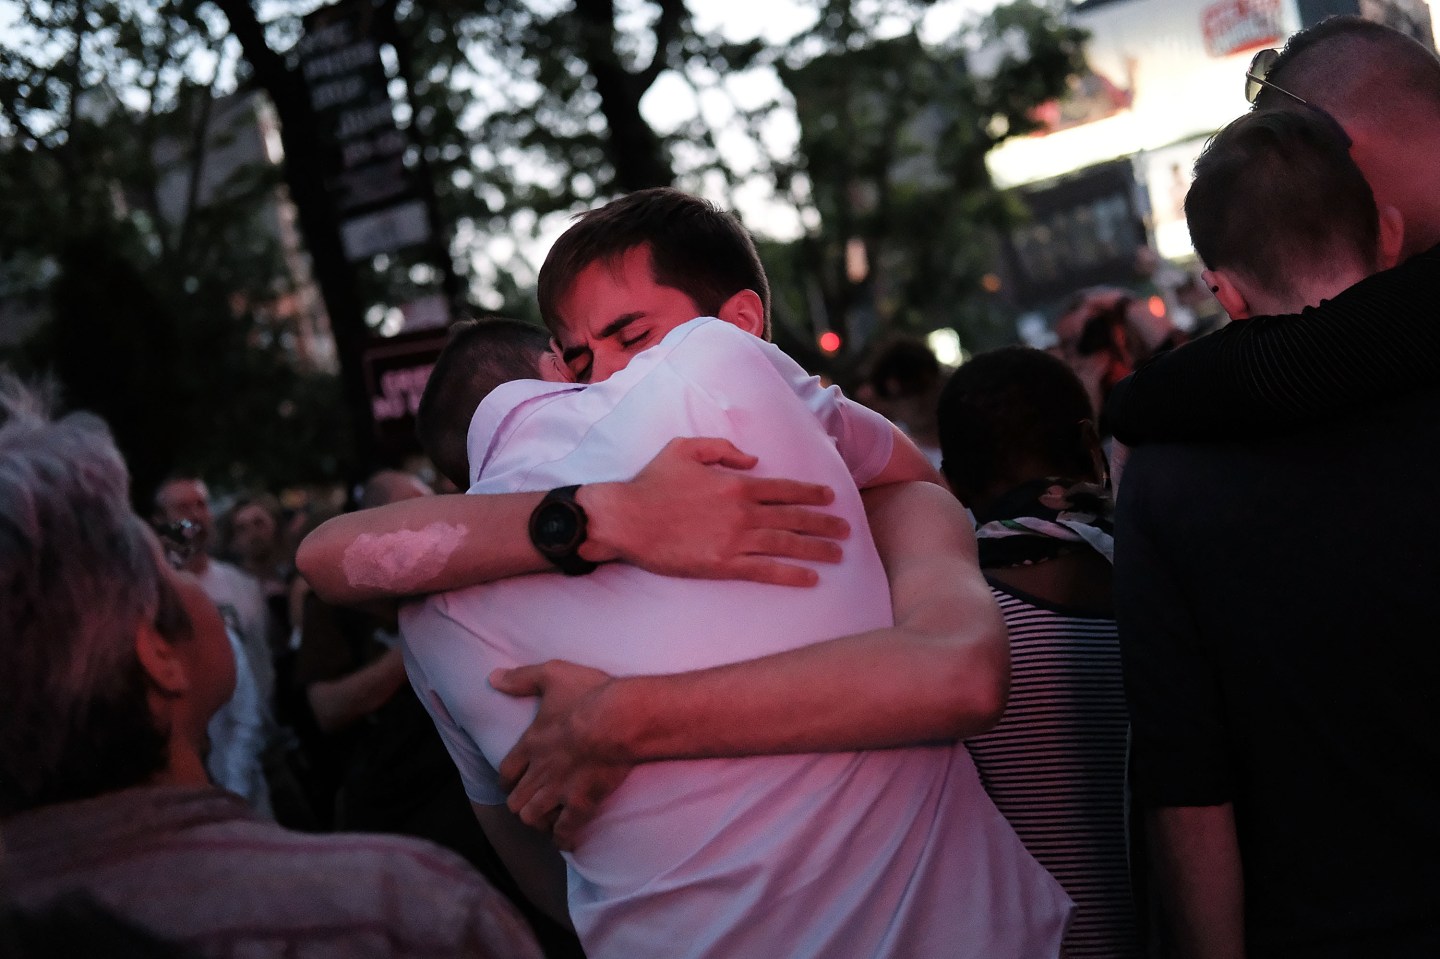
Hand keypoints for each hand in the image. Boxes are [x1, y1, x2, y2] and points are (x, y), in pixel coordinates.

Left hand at [492, 660, 632, 849]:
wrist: (619, 719)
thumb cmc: (588, 695)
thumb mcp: (552, 674)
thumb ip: (522, 678)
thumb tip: (493, 678)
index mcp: (530, 744)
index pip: (506, 772)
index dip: (507, 781)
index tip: (512, 784)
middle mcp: (539, 772)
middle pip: (516, 801)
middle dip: (521, 803)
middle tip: (532, 801)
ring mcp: (559, 790)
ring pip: (533, 818)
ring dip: (538, 820)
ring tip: (547, 819)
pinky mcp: (582, 803)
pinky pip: (565, 830)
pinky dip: (563, 838)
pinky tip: (566, 841)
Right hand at [580, 437, 849, 586]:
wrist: (625, 518)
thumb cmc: (651, 483)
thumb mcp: (685, 448)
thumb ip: (722, 448)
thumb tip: (753, 459)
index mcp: (736, 483)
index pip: (785, 488)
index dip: (812, 493)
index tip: (830, 497)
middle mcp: (743, 512)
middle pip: (794, 517)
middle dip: (825, 523)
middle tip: (847, 529)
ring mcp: (735, 540)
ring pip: (787, 545)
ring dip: (817, 549)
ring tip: (839, 553)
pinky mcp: (723, 565)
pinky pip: (766, 571)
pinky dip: (792, 575)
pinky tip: (811, 579)